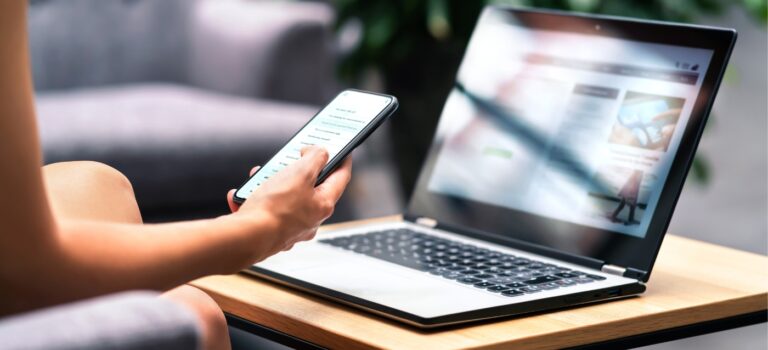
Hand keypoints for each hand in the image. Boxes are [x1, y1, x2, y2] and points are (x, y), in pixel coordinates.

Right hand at [226, 146, 351, 262]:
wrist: (246, 238)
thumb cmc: (274, 209)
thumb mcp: (300, 172)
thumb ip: (315, 157)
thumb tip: (318, 153)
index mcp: (323, 206)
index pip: (341, 179)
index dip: (343, 162)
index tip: (344, 152)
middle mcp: (310, 220)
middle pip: (309, 189)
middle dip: (296, 172)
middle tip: (290, 160)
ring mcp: (290, 229)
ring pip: (284, 199)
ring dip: (270, 185)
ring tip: (258, 178)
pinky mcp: (270, 234)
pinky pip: (263, 211)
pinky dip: (253, 201)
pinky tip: (240, 196)